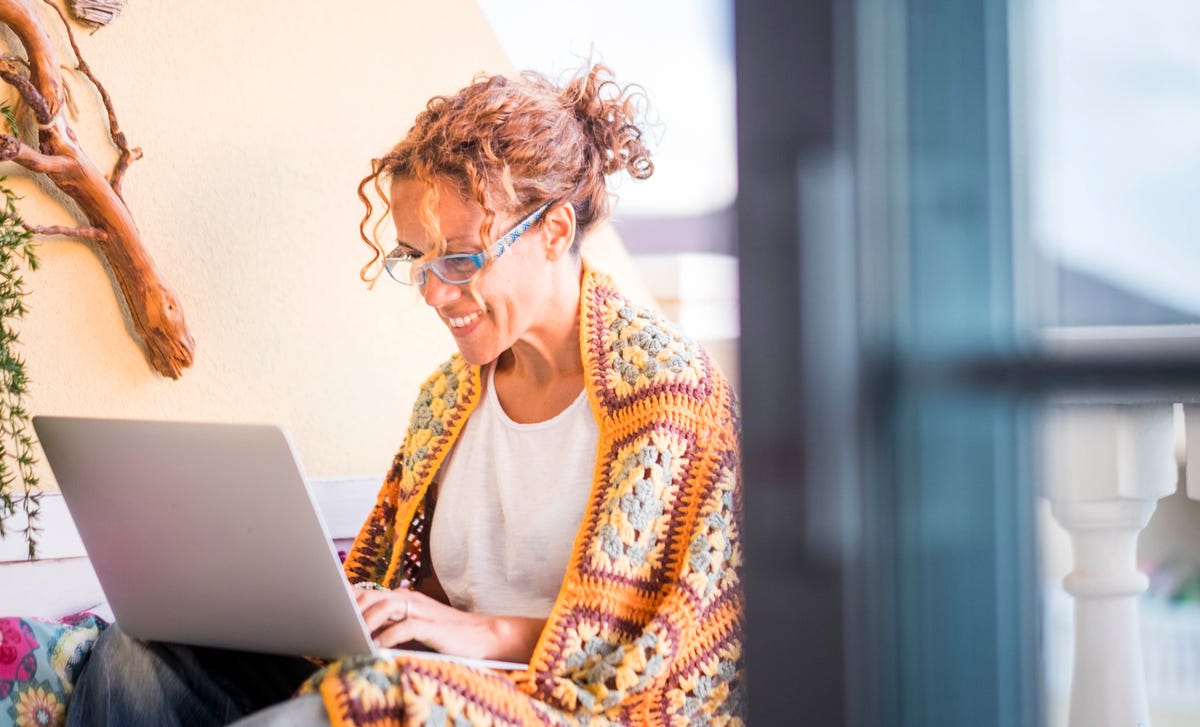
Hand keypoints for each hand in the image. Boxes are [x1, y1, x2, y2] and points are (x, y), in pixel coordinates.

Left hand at [352, 586, 544, 662]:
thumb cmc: (448, 637)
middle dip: (351, 609)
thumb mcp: (415, 628)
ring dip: (366, 622)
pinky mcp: (432, 625)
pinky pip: (404, 626)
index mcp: (405, 598)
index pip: (370, 591)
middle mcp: (410, 599)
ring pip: (385, 606)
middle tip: (335, 625)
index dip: (347, 597)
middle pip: (372, 595)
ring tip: (351, 636)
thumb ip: (392, 626)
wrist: (484, 637)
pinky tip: (376, 647)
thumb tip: (364, 635)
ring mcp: (422, 610)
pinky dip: (387, 637)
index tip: (327, 604)